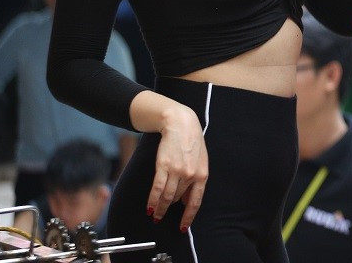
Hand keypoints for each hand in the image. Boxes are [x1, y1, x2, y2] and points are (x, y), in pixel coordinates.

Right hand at [149, 104, 208, 229]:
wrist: (181, 124)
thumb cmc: (192, 143)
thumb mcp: (201, 161)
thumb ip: (195, 180)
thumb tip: (186, 201)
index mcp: (202, 175)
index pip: (195, 202)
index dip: (188, 217)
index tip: (183, 227)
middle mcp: (190, 175)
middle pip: (177, 199)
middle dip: (169, 208)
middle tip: (161, 215)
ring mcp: (177, 171)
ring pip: (167, 197)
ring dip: (159, 208)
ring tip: (155, 214)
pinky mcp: (164, 167)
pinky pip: (157, 189)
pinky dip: (152, 201)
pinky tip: (150, 208)